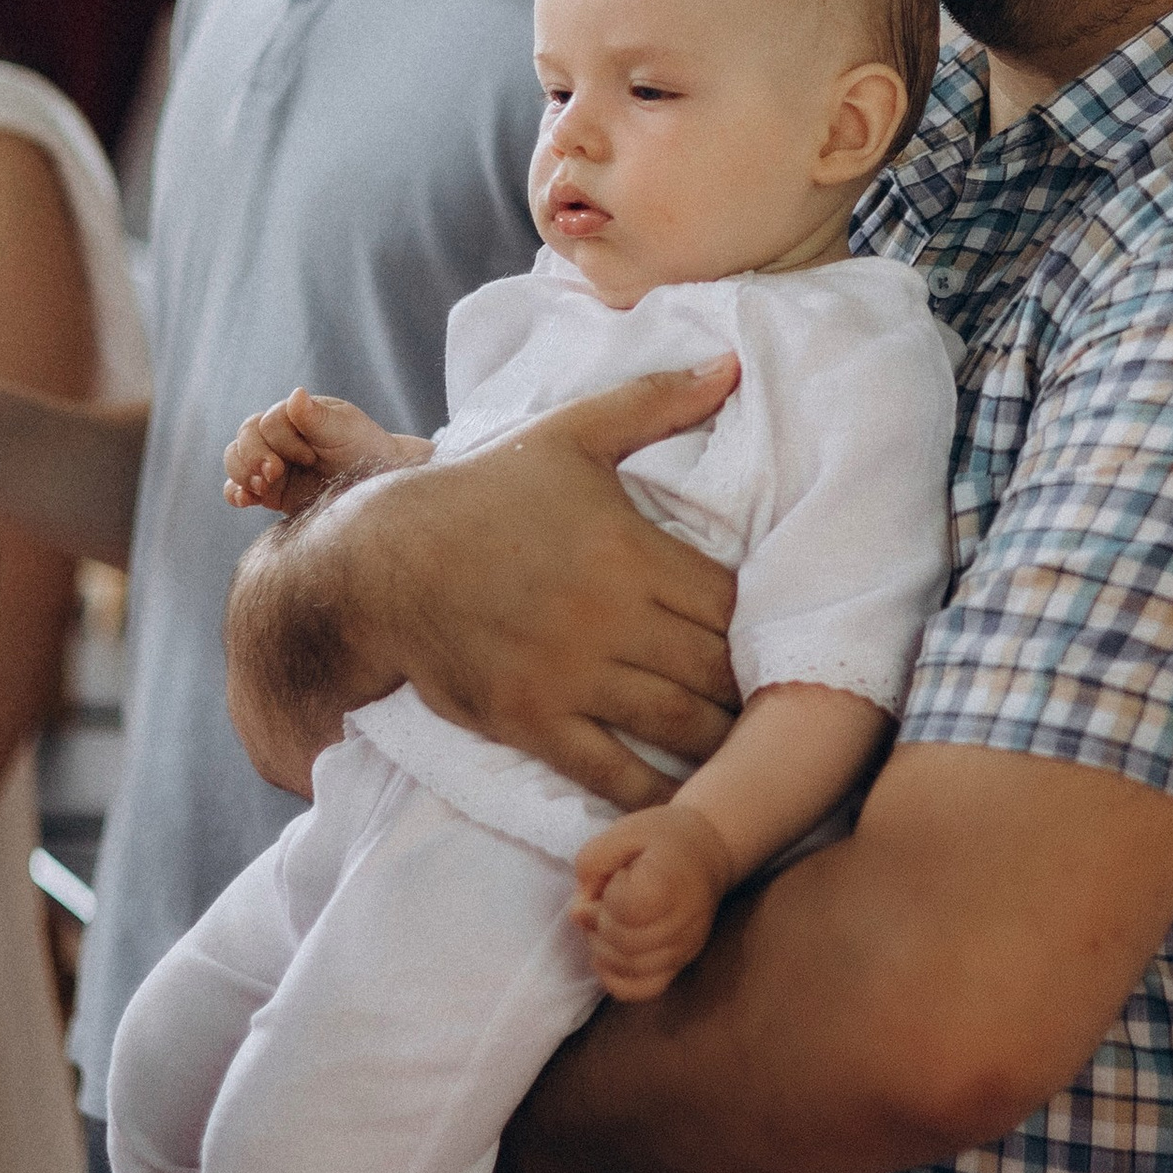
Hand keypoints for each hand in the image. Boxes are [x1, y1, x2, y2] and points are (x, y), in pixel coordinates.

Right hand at [225, 387, 426, 514]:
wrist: (376, 485)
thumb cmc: (365, 449)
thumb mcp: (345, 430)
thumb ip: (317, 417)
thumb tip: (296, 394)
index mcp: (295, 414)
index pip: (267, 423)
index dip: (282, 440)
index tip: (311, 456)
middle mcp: (278, 437)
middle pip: (244, 438)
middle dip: (253, 457)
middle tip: (274, 473)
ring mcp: (271, 463)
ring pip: (235, 461)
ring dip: (241, 473)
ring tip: (261, 488)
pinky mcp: (270, 491)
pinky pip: (238, 489)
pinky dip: (235, 493)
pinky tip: (245, 501)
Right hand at [226, 358, 744, 803]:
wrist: (382, 560)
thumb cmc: (485, 491)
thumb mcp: (571, 433)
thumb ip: (657, 401)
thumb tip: (733, 364)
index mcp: (629, 548)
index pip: (731, 599)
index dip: (768, 623)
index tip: (789, 635)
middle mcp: (608, 616)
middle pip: (717, 668)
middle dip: (758, 690)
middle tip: (791, 706)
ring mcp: (569, 676)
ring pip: (677, 725)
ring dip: (725, 745)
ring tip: (758, 756)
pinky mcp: (531, 721)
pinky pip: (611, 772)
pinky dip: (656, 796)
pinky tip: (690, 807)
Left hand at [573, 803, 735, 1001]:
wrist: (708, 851)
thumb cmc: (663, 838)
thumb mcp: (624, 830)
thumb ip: (593, 861)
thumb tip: (579, 908)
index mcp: (668, 881)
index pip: (625, 909)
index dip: (607, 895)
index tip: (615, 875)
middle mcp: (682, 921)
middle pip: (624, 942)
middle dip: (598, 924)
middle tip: (598, 900)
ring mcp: (685, 947)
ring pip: (631, 969)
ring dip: (603, 949)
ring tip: (604, 922)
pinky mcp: (683, 962)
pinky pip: (645, 989)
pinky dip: (617, 979)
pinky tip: (608, 956)